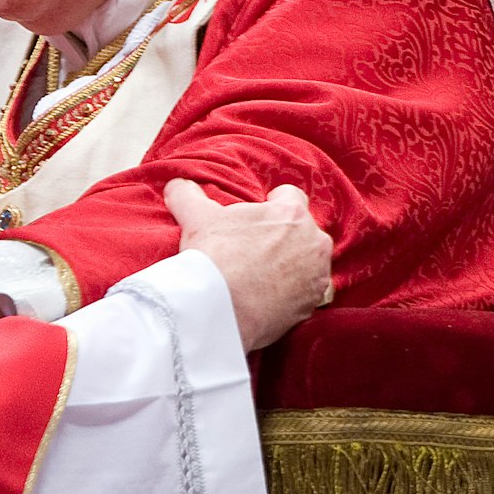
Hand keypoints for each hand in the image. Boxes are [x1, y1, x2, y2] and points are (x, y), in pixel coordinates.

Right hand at [163, 178, 332, 351]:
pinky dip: (293, 293)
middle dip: (284, 236)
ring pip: (308, 262)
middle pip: (302, 230)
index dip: (272, 204)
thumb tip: (176, 184)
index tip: (256, 217)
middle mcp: (313, 242)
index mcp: (291, 214)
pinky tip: (268, 296)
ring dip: (292, 265)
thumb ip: (187, 194)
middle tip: (254, 248)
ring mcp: (317, 275)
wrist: (219, 308)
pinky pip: (307, 292)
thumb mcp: (195, 217)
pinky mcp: (312, 304)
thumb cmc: (214, 256)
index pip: (291, 196)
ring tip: (261, 274)